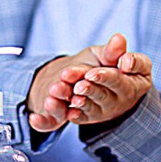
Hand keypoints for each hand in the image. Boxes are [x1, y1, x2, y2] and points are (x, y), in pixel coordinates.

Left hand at [27, 33, 151, 131]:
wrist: (75, 77)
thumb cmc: (97, 65)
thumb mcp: (103, 54)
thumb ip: (111, 51)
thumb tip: (119, 38)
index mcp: (126, 85)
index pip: (119, 82)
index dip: (106, 78)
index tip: (92, 73)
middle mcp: (112, 102)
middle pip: (100, 97)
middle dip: (87, 91)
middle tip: (76, 86)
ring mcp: (91, 113)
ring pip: (82, 112)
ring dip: (69, 104)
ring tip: (56, 93)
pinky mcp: (67, 118)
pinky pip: (56, 122)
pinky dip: (44, 122)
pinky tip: (34, 118)